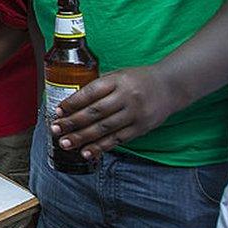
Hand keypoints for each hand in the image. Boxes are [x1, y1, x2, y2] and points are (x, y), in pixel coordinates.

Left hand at [51, 66, 174, 160]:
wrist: (171, 85)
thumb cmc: (138, 79)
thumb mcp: (118, 75)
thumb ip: (98, 87)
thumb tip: (71, 103)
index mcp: (118, 80)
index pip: (91, 92)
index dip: (73, 102)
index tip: (58, 111)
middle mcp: (127, 97)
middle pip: (95, 112)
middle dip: (73, 122)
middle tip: (56, 129)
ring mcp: (135, 114)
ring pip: (104, 128)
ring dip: (83, 138)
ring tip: (65, 143)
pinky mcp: (141, 128)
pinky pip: (118, 140)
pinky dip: (101, 147)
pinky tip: (87, 152)